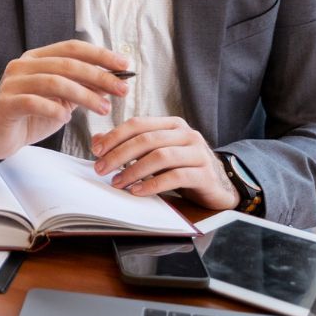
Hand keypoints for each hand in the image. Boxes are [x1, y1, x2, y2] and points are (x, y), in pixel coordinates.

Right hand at [0, 41, 128, 160]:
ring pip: (54, 82)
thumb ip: (82, 88)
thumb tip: (114, 81)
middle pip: (67, 64)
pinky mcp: (6, 103)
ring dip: (84, 95)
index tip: (124, 65)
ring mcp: (12, 83)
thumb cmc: (31, 116)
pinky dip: (54, 110)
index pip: (72, 48)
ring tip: (102, 109)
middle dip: (99, 76)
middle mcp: (23, 65)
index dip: (100, 54)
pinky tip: (65, 119)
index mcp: (37, 58)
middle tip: (121, 90)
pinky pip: (34, 102)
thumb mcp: (61, 100)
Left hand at [91, 117, 237, 211]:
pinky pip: (175, 177)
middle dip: (119, 154)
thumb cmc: (182, 168)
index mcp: (172, 124)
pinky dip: (153, 184)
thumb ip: (129, 145)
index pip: (138, 124)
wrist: (219, 186)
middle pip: (147, 140)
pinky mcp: (205, 174)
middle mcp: (186, 134)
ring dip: (133, 170)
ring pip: (160, 156)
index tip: (96, 151)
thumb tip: (97, 141)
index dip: (114, 136)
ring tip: (117, 182)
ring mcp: (198, 153)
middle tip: (101, 169)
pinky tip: (138, 191)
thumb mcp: (155, 153)